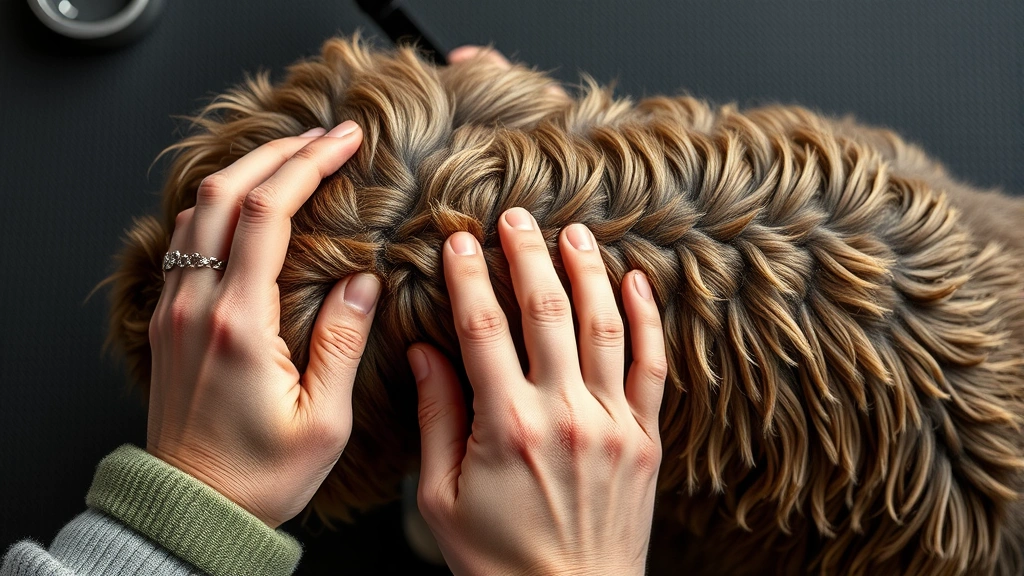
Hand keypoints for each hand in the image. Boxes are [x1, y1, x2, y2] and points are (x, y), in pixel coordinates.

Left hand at [146, 121, 377, 527]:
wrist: (194, 508)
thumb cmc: (262, 475)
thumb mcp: (324, 420)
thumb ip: (343, 342)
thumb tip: (363, 280)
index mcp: (239, 325)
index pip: (267, 213)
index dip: (308, 165)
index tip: (346, 140)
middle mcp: (198, 306)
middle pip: (225, 193)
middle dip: (279, 152)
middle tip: (326, 135)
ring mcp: (175, 310)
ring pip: (197, 210)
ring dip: (246, 172)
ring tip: (293, 159)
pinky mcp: (169, 321)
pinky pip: (185, 239)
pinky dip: (220, 204)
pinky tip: (249, 205)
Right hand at [410, 208, 667, 574]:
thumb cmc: (496, 558)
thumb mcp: (440, 496)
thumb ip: (436, 416)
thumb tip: (422, 349)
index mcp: (506, 425)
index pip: (482, 328)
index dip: (468, 276)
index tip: (458, 240)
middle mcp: (564, 414)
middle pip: (546, 312)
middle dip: (527, 255)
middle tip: (514, 216)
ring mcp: (612, 424)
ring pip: (603, 326)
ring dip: (587, 271)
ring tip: (573, 232)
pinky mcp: (645, 440)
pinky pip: (652, 366)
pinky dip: (647, 318)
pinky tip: (636, 280)